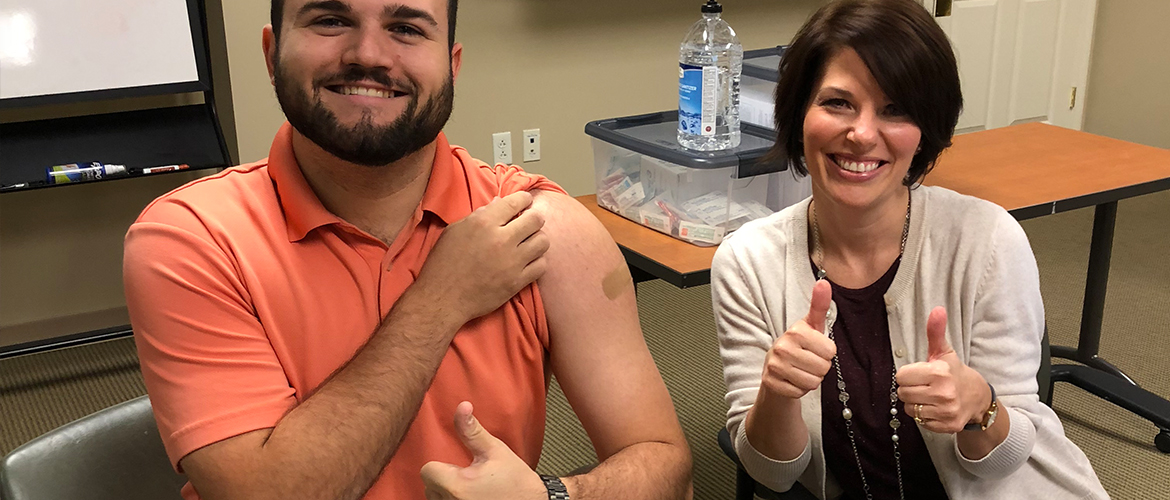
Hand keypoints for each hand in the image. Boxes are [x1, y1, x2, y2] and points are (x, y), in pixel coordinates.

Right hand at [414, 191, 548, 324]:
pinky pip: (541, 265)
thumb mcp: (455, 230)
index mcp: (483, 223)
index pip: (516, 202)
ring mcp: (512, 262)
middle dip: (534, 218)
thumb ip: (480, 215)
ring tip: (528, 242)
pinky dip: (537, 260)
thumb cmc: (444, 262)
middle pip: (535, 220)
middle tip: (528, 222)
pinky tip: (527, 260)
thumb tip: (499, 203)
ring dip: (537, 239)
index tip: (525, 202)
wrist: (443, 298)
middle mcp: (501, 239)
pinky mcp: (517, 282)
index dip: (524, 199)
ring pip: (543, 242)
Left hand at [420, 402, 546, 499]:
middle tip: (466, 475)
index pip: (427, 471)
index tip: (457, 464)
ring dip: (446, 492)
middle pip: (429, 486)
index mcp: (457, 485)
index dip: (440, 464)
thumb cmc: (516, 481)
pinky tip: (469, 496)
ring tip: (468, 487)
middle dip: (443, 478)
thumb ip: (472, 431)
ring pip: (436, 498)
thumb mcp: (495, 450)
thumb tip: (462, 407)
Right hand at [760, 280, 836, 398]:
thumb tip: (824, 282)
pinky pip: (800, 392)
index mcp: (795, 331)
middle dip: (819, 368)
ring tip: (800, 371)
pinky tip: (792, 380)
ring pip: (813, 382)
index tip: (814, 349)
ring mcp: (775, 366)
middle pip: (823, 368)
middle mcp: (782, 347)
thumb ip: (819, 305)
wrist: (774, 371)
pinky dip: (799, 390)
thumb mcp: (811, 326)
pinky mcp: (771, 383)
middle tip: (807, 362)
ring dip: (810, 380)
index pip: (831, 351)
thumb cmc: (798, 347)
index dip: (826, 353)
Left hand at [895, 307, 991, 433]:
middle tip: (923, 386)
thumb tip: (937, 309)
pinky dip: (924, 416)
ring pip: (910, 409)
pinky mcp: (947, 426)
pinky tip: (934, 408)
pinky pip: (920, 422)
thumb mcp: (944, 352)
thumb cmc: (955, 373)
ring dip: (915, 403)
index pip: (901, 376)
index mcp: (939, 372)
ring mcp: (946, 411)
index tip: (919, 374)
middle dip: (909, 389)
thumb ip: (936, 332)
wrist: (978, 398)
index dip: (908, 375)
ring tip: (928, 396)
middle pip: (903, 393)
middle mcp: (943, 393)